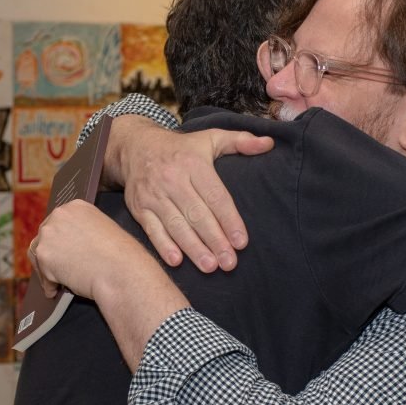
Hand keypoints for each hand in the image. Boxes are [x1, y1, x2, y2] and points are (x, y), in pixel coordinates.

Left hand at [30, 199, 149, 301]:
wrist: (121, 271)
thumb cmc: (120, 257)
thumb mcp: (104, 232)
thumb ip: (84, 233)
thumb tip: (72, 247)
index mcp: (76, 206)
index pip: (58, 222)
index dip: (59, 239)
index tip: (60, 250)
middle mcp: (59, 215)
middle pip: (44, 236)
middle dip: (50, 254)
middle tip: (56, 268)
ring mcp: (49, 234)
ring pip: (38, 254)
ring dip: (46, 269)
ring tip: (55, 283)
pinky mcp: (44, 255)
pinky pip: (43, 274)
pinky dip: (49, 285)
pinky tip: (56, 291)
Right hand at [110, 116, 272, 272]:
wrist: (136, 146)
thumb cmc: (182, 148)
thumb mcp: (210, 138)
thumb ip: (240, 141)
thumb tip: (269, 143)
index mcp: (193, 164)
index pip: (215, 196)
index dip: (229, 220)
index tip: (241, 242)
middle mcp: (172, 179)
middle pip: (197, 215)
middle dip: (215, 240)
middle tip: (229, 262)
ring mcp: (154, 195)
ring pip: (176, 225)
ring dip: (193, 248)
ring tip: (210, 267)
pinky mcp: (139, 207)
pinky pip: (152, 229)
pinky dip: (163, 246)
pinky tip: (177, 261)